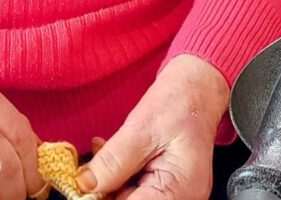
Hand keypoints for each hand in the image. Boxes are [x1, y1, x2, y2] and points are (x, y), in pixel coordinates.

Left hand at [77, 55, 230, 199]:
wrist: (196, 90)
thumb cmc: (177, 103)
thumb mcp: (141, 128)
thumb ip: (115, 160)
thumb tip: (87, 184)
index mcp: (179, 189)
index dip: (105, 198)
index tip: (85, 186)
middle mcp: (181, 199)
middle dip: (106, 188)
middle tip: (90, 164)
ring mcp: (175, 195)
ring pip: (130, 197)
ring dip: (110, 180)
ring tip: (101, 150)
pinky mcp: (166, 187)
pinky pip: (136, 189)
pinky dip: (120, 175)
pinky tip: (112, 153)